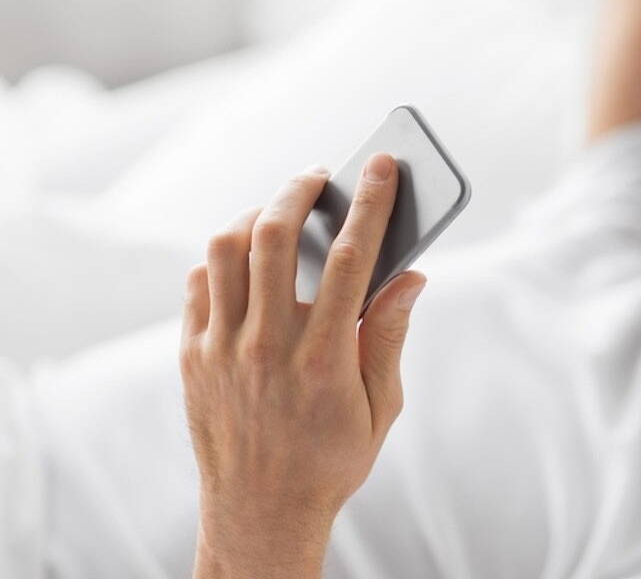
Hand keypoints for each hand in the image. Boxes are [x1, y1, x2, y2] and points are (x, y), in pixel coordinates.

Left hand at [179, 154, 425, 578]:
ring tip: (282, 211)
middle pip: (275, 235)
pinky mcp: (192, 356)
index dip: (372, 203)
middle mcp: (267, 346)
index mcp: (325, 358)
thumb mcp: (380, 406)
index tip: (384, 166)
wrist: (261, 512)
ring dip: (256, 215)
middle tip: (321, 176)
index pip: (352, 258)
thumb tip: (410, 276)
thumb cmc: (331, 459)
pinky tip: (248, 257)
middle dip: (301, 189)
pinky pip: (199, 283)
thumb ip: (390, 336)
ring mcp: (221, 349)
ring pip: (225, 249)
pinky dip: (223, 256)